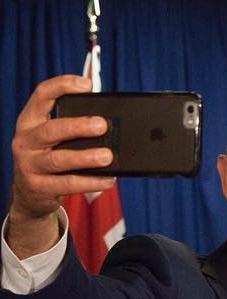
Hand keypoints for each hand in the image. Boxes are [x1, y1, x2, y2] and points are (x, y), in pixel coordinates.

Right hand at [8, 75, 115, 257]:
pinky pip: (68, 184)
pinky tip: (108, 179)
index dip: (63, 86)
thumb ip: (76, 125)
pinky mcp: (39, 187)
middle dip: (78, 126)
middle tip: (102, 125)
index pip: (42, 95)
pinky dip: (90, 182)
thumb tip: (109, 117)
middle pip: (51, 129)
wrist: (30, 194)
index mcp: (30, 121)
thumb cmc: (50, 156)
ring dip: (86, 157)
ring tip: (108, 156)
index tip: (87, 84)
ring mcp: (30, 165)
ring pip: (59, 159)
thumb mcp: (55, 138)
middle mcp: (26, 141)